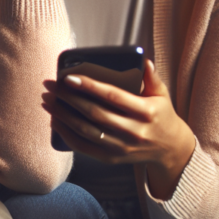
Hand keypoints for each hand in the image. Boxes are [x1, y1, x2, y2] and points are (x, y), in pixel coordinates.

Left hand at [44, 60, 195, 198]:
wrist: (171, 150)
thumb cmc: (161, 115)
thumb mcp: (162, 95)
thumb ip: (151, 78)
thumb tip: (143, 60)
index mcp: (146, 112)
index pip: (112, 97)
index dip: (89, 86)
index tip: (69, 77)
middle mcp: (133, 131)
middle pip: (94, 113)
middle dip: (69, 98)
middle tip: (51, 85)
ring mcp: (121, 147)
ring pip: (85, 131)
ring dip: (62, 115)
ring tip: (47, 100)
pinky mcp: (112, 158)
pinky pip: (83, 147)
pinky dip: (66, 134)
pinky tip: (54, 120)